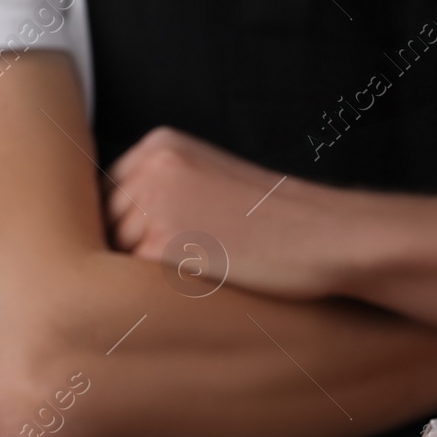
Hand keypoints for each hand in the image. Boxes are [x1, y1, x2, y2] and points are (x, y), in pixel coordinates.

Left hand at [105, 126, 339, 298]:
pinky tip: (205, 286)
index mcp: (161, 145)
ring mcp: (154, 204)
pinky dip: (162, 291)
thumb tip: (119, 232)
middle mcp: (150, 167)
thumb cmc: (285, 222)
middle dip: (134, 250)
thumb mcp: (217, 182)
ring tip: (204, 274)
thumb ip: (165, 191)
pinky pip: (135, 280)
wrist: (330, 235)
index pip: (108, 193)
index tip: (167, 245)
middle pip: (106, 223)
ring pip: (116, 253)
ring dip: (146, 273)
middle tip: (191, 267)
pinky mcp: (164, 244)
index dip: (129, 226)